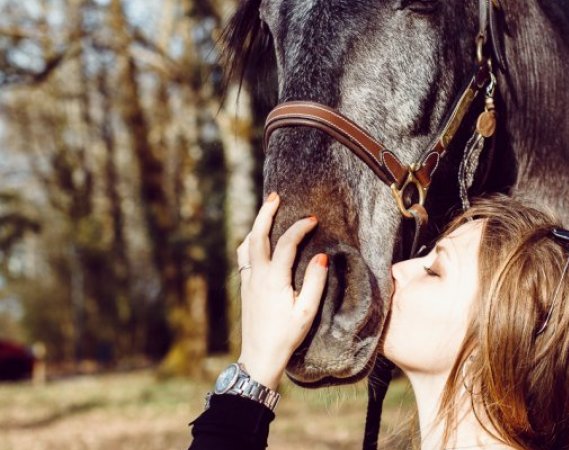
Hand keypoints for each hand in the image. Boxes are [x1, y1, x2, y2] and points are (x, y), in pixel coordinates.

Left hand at [236, 192, 327, 389]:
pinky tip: (258, 242)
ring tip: (267, 214)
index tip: (313, 219)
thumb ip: (315, 283)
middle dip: (265, 213)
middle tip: (275, 196)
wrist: (259, 356)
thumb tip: (321, 256)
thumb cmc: (287, 336)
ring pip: (246, 245)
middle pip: (256, 236)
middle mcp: (257, 276)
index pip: (287, 243)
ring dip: (256, 226)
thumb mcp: (307, 313)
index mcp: (274, 280)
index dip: (300, 227)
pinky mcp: (244, 287)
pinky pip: (244, 256)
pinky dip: (250, 241)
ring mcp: (248, 281)